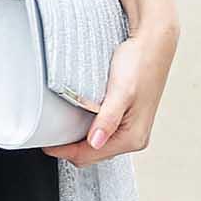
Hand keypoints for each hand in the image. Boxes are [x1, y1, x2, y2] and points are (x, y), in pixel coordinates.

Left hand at [41, 23, 179, 166]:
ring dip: (81, 140)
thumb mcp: (121, 91)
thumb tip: (95, 142)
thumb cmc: (140, 64)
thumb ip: (107, 120)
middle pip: (94, 154)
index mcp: (133, 137)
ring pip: (99, 145)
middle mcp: (135, 138)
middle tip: (51, 136)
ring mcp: (133, 129)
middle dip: (71, 149)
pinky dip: (90, 131)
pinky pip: (105, 134)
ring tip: (63, 128)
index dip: (65, 152)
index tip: (47, 144)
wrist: (153, 45)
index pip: (90, 155)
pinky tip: (81, 119)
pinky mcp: (129, 119)